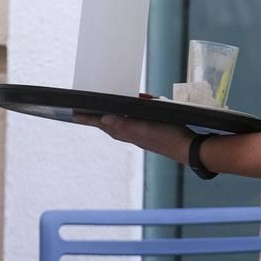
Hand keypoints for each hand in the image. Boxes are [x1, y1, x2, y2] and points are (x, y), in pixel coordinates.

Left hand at [77, 113, 194, 164]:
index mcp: (126, 132)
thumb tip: (104, 118)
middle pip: (107, 123)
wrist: (188, 149)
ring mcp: (139, 133)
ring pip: (119, 123)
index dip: (87, 118)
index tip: (72, 113)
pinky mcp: (149, 131)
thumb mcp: (145, 128)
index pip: (102, 122)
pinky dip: (127, 116)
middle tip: (81, 112)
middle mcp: (130, 133)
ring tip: (99, 112)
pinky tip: (131, 111)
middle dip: (94, 117)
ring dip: (109, 117)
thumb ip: (125, 124)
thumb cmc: (168, 137)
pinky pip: (132, 122)